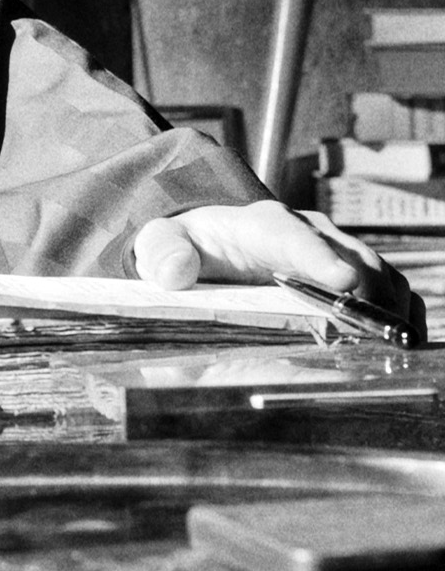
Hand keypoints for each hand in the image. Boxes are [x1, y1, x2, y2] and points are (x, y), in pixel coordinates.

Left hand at [133, 199, 419, 334]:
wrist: (210, 237)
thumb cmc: (190, 241)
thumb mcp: (162, 241)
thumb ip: (162, 252)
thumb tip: (174, 271)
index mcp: (263, 224)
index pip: (295, 237)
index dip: (320, 259)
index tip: (343, 282)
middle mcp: (311, 234)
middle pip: (352, 260)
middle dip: (368, 295)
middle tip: (377, 336)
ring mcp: (337, 254)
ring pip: (380, 276)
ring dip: (392, 309)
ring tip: (399, 346)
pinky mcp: (353, 276)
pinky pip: (391, 292)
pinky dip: (403, 314)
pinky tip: (407, 343)